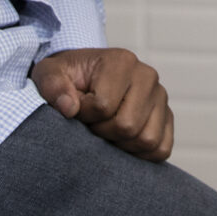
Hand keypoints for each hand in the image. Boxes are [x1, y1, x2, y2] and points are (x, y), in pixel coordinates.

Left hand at [29, 47, 173, 160]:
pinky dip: (141, 154)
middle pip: (128, 126)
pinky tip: (122, 142)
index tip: (77, 107)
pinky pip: (161, 149)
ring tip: (106, 130)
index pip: (104, 105)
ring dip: (121, 145)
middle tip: (91, 123)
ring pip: (147, 140)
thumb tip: (69, 108)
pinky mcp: (167, 117)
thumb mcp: (49, 74)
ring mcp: (160, 97)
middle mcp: (147, 76)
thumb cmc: (67, 78)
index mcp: (121, 61)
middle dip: (102, 132)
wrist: (84, 77)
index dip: (84, 115)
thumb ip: (52, 86)